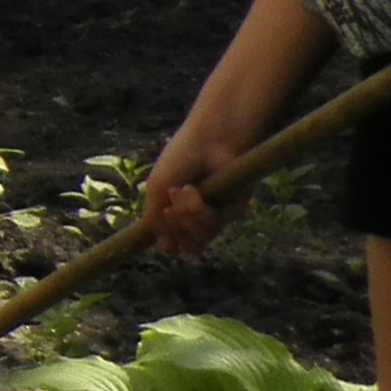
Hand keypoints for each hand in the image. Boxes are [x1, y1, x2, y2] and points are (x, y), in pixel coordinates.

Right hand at [138, 117, 251, 259]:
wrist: (207, 141)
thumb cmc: (180, 159)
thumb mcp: (156, 190)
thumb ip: (156, 221)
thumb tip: (167, 250)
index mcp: (180, 214)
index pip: (174, 244)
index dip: (167, 240)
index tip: (159, 222)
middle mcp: (200, 218)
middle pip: (186, 246)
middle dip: (174, 228)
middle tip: (169, 207)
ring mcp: (218, 215)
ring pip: (200, 239)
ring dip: (186, 216)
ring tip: (183, 191)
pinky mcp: (235, 210)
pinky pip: (214, 226)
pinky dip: (199, 209)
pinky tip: (194, 190)